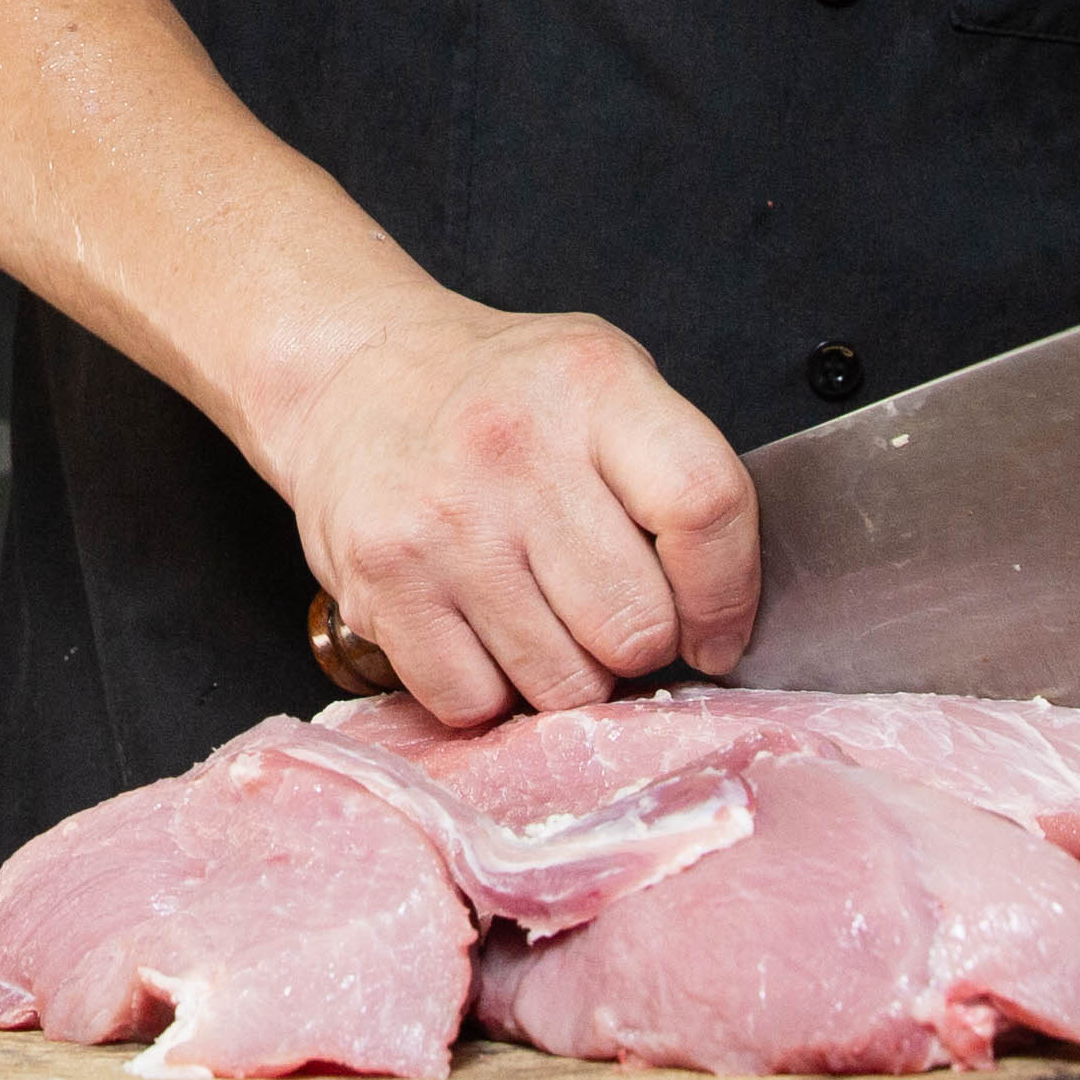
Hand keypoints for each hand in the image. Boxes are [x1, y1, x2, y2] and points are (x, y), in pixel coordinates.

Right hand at [259, 300, 760, 726]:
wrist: (353, 375)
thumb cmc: (500, 394)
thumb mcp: (605, 381)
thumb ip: (675, 476)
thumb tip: (722, 624)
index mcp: (593, 383)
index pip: (704, 506)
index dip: (726, 595)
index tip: (715, 633)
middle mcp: (512, 447)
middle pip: (636, 626)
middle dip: (635, 641)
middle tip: (601, 607)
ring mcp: (441, 520)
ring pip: (563, 685)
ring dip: (563, 672)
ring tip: (534, 610)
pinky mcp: (381, 582)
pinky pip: (476, 704)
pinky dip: (487, 689)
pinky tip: (476, 628)